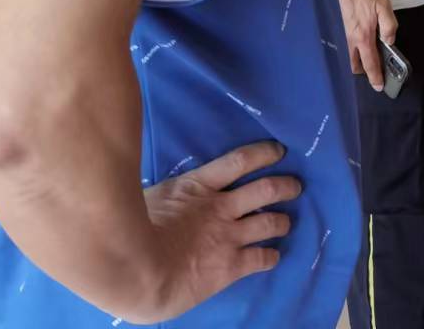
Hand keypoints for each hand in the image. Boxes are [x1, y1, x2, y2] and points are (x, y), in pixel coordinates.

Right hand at [139, 141, 299, 320]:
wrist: (135, 272)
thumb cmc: (127, 233)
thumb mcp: (147, 199)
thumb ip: (168, 195)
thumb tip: (165, 192)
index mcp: (198, 187)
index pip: (241, 161)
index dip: (264, 154)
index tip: (279, 151)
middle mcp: (221, 208)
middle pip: (267, 189)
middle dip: (286, 186)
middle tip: (295, 186)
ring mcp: (229, 236)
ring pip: (271, 222)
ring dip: (283, 221)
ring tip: (287, 221)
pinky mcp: (231, 266)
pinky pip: (262, 258)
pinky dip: (271, 257)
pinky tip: (274, 257)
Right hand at [334, 0, 396, 90]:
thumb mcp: (383, 6)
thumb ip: (389, 26)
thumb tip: (389, 41)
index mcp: (363, 37)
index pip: (370, 63)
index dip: (375, 77)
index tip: (379, 86)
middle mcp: (351, 39)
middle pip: (355, 65)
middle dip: (364, 72)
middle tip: (376, 72)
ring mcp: (345, 34)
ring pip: (350, 57)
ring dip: (359, 62)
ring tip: (371, 59)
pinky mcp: (342, 28)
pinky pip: (348, 47)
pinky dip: (355, 52)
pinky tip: (364, 43)